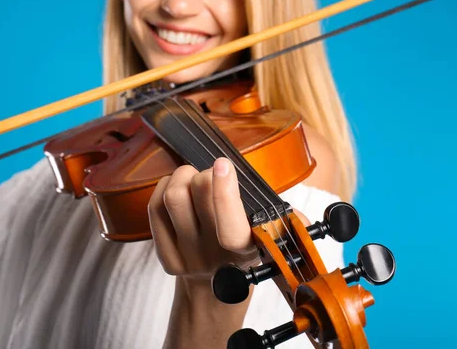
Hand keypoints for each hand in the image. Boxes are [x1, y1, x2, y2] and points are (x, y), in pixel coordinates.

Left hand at [148, 157, 309, 281]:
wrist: (217, 291)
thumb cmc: (246, 249)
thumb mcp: (271, 238)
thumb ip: (287, 223)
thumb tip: (302, 218)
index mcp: (246, 251)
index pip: (231, 225)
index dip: (224, 190)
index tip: (225, 165)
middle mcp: (215, 255)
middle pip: (197, 194)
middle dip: (204, 172)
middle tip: (211, 172)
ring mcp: (187, 257)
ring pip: (173, 197)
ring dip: (182, 176)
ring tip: (192, 178)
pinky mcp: (166, 256)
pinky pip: (154, 208)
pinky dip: (164, 187)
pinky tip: (176, 186)